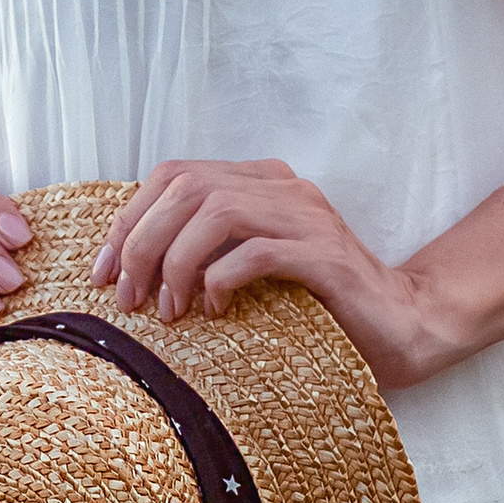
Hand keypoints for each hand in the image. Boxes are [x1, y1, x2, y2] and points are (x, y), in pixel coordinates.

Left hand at [95, 159, 457, 389]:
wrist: (402, 327)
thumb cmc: (316, 307)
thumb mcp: (246, 272)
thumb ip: (203, 252)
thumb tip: (126, 269)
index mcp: (260, 182)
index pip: (174, 176)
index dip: (128, 220)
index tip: (101, 272)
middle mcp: (283, 188)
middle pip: (186, 187)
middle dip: (141, 243)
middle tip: (127, 297)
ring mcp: (307, 217)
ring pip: (215, 211)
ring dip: (176, 262)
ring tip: (167, 309)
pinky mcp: (324, 255)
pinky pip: (255, 251)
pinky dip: (220, 280)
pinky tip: (213, 311)